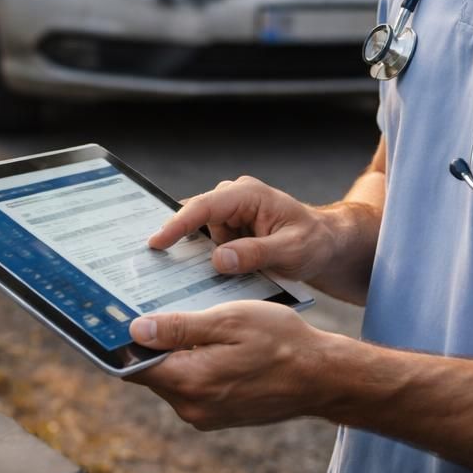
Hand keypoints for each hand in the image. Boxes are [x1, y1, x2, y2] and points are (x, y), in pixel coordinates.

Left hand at [127, 300, 332, 429]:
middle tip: (168, 307)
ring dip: (178, 352)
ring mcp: (205, 415)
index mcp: (190, 381)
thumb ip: (179, 328)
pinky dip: (196, 364)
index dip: (125, 340)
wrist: (320, 377)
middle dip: (155, 342)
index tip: (121, 315)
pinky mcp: (218, 415)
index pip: (133, 366)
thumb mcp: (228, 321)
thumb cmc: (280, 342)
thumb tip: (135, 330)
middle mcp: (192, 406)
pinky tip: (216, 343)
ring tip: (201, 322)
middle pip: (151, 371)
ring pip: (172, 378)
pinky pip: (193, 386)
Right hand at [148, 175, 334, 282]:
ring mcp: (229, 215)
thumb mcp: (291, 250)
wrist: (325, 244)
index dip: (178, 224)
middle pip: (194, 218)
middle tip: (147, 261)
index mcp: (248, 195)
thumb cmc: (314, 242)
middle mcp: (233, 199)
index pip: (205, 207)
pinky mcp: (228, 231)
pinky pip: (206, 245)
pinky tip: (187, 277)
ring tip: (164, 275)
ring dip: (187, 255)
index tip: (157, 243)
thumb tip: (219, 259)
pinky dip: (199, 260)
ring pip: (197, 234)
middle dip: (172, 238)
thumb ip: (256, 253)